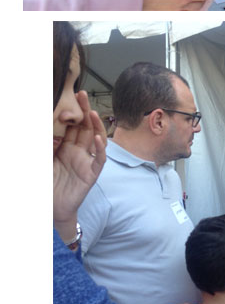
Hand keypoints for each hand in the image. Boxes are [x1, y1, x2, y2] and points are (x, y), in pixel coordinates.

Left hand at [53, 91, 105, 235]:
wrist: (52, 208)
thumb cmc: (48, 185)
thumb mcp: (43, 161)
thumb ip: (46, 146)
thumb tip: (47, 131)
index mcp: (66, 148)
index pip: (73, 126)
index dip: (74, 112)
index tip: (72, 97)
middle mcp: (78, 153)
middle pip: (85, 128)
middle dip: (85, 111)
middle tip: (83, 95)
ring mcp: (86, 162)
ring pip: (95, 140)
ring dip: (95, 126)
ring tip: (92, 113)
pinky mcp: (91, 174)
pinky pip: (99, 160)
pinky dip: (100, 149)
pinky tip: (99, 140)